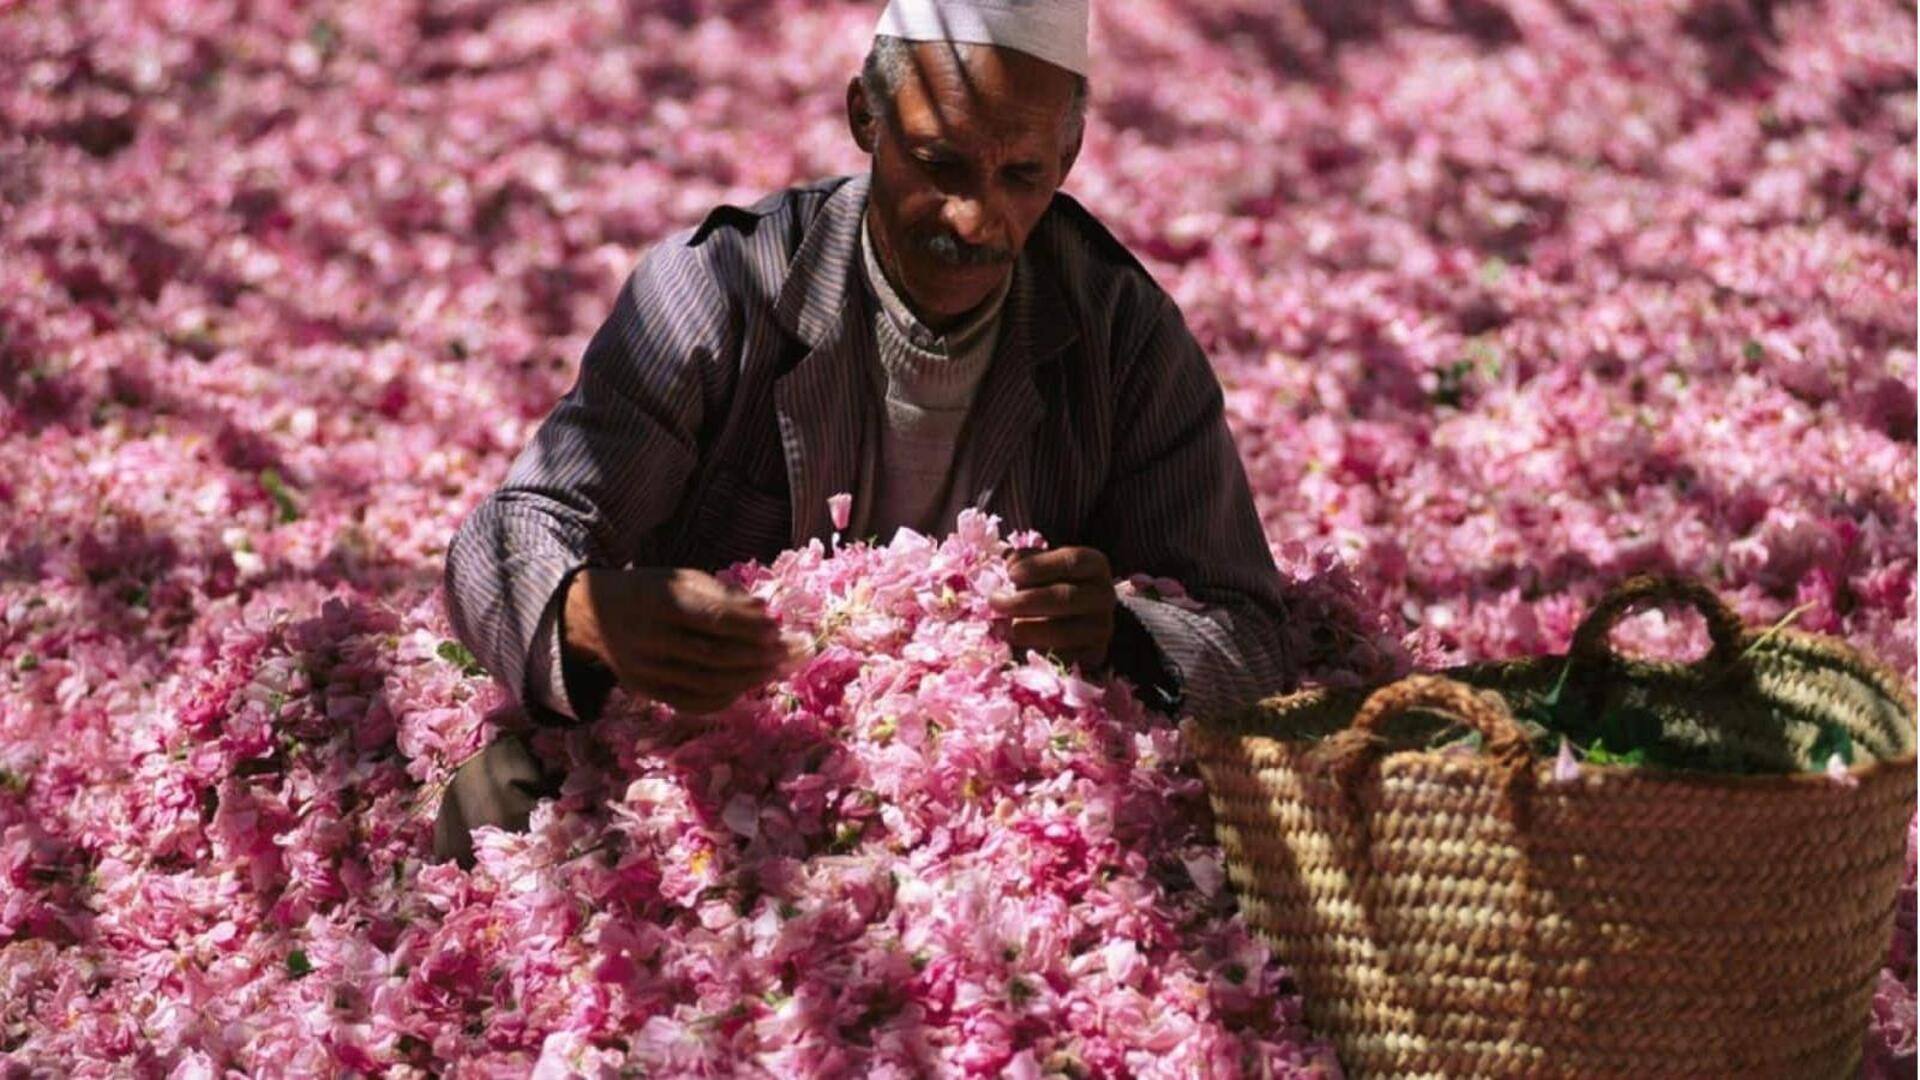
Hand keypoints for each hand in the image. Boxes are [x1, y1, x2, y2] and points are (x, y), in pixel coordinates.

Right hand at [563, 567, 799, 714]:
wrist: (595, 616)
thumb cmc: (652, 592)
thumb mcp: (681, 579)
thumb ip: (723, 594)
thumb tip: (766, 610)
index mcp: (658, 601)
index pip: (711, 618)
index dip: (748, 626)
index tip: (776, 628)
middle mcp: (648, 638)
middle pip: (712, 655)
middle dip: (756, 655)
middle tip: (788, 653)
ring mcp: (645, 669)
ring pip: (706, 683)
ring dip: (748, 679)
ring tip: (776, 670)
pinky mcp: (646, 690)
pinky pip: (691, 702)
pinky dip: (724, 697)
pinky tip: (747, 685)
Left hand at [988, 546, 1116, 669]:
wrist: (1075, 620)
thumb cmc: (1050, 584)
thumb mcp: (1042, 566)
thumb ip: (1025, 561)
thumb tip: (1009, 564)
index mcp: (1094, 565)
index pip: (1072, 561)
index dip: (1039, 567)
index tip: (1010, 574)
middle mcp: (1104, 595)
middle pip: (1066, 597)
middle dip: (1024, 601)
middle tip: (995, 602)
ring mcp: (1102, 627)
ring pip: (1065, 632)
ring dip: (1028, 631)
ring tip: (1004, 628)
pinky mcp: (1095, 655)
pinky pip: (1065, 658)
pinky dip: (1039, 654)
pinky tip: (1019, 648)